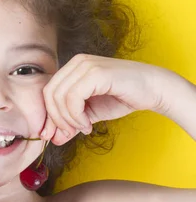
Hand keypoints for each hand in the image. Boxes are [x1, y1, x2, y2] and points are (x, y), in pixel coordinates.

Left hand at [40, 54, 168, 144]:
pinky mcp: (96, 72)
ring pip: (59, 97)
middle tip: (70, 133)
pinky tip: (88, 124)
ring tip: (83, 128)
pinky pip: (73, 97)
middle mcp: (77, 62)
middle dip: (56, 119)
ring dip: (68, 119)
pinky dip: (76, 116)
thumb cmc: (121, 98)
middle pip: (49, 94)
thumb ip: (70, 123)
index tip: (56, 134)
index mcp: (72, 68)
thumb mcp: (89, 114)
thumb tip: (51, 139)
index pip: (47, 92)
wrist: (153, 90)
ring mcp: (86, 65)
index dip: (48, 115)